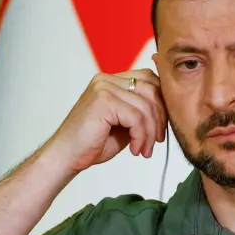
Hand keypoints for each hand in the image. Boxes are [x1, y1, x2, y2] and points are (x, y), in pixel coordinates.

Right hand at [48, 68, 167, 172]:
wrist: (66, 156)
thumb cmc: (91, 143)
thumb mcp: (123, 124)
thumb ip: (140, 112)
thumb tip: (168, 111)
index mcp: (111, 81)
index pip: (149, 79)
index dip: (161, 102)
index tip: (160, 127)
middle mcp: (107, 79)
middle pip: (151, 90)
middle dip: (160, 118)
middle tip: (155, 141)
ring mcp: (104, 88)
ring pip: (146, 106)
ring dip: (149, 133)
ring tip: (143, 150)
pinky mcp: (103, 101)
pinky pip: (136, 117)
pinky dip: (140, 136)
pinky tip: (134, 149)